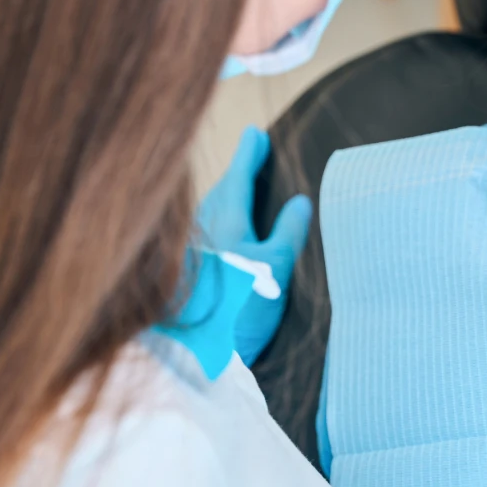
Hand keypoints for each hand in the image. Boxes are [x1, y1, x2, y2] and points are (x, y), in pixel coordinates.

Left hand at [197, 126, 311, 364]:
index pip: (239, 174)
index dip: (250, 153)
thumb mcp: (276, 267)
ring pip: (210, 213)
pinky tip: (226, 239)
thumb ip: (288, 232)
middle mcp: (202, 226)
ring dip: (227, 199)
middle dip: (238, 175)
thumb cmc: (239, 307)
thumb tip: (300, 202)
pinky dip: (219, 224)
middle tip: (252, 160)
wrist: (195, 353)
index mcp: (226, 217)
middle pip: (222, 191)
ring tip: (242, 196)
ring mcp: (190, 249)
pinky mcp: (186, 272)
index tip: (256, 134)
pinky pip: (205, 234)